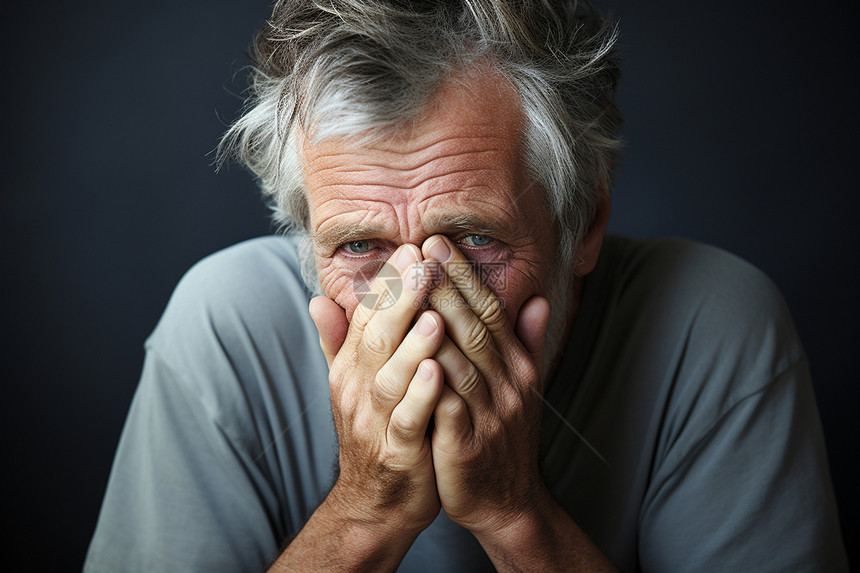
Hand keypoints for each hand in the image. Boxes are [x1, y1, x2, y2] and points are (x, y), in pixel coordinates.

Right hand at [309, 244, 445, 535]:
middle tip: (425, 263)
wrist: (376, 503)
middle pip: (376, 338)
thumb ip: (341, 342)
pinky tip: (437, 372)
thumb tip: (317, 299)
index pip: (366, 316)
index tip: (412, 249)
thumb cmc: (376, 434)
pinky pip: (407, 421)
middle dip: (402, 300)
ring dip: (412, 345)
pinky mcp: (395, 453)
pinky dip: (420, 396)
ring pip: (390, 377)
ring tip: (434, 314)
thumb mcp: (353, 385)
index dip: (388, 283)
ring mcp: (374, 422)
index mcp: (351, 369)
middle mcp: (357, 390)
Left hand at [421, 235, 552, 537]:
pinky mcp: (467, 447)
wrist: (506, 502)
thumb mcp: (523, 389)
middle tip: (421, 249)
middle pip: (476, 329)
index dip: (464, 276)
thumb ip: (526, 343)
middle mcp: (508, 387)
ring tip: (410, 288)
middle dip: (447, 286)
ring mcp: (489, 417)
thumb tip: (539, 299)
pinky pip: (448, 408)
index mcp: (516, 369)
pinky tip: (410, 357)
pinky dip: (431, 381)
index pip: (490, 312)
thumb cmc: (504, 438)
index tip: (437, 242)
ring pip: (461, 361)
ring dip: (436, 323)